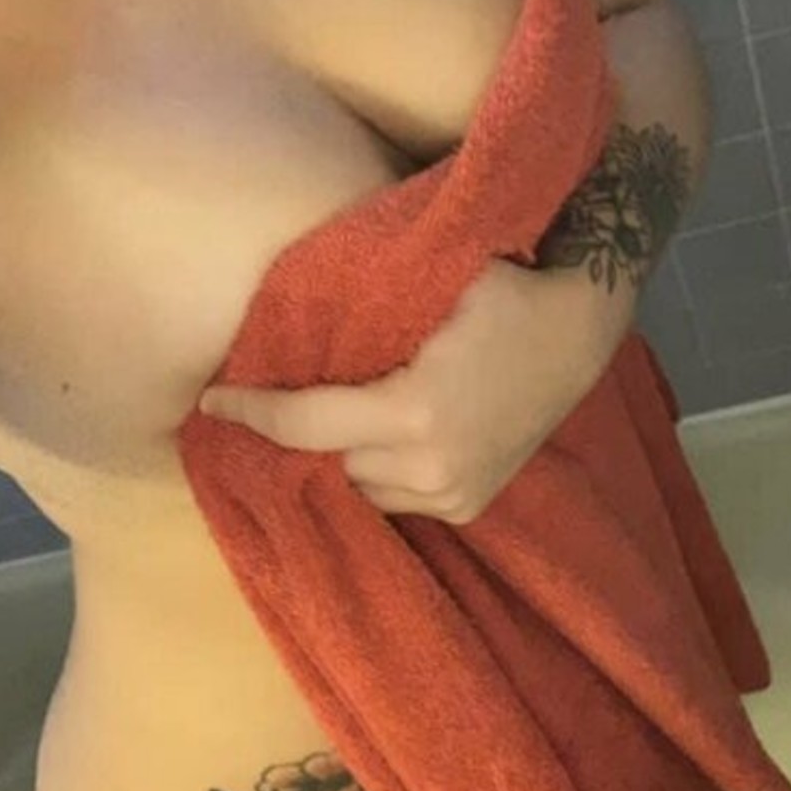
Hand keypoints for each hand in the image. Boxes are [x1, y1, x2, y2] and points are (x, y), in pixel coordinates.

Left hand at [198, 257, 633, 521]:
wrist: (580, 330)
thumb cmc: (503, 289)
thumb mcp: (429, 285)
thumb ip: (359, 314)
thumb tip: (279, 325)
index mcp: (415, 413)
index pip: (305, 423)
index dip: (250, 411)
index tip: (209, 399)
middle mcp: (430, 468)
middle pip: (326, 459)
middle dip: (294, 433)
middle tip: (261, 401)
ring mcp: (452, 494)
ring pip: (357, 485)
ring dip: (337, 454)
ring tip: (321, 418)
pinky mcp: (467, 505)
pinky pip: (394, 496)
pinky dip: (376, 469)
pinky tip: (371, 438)